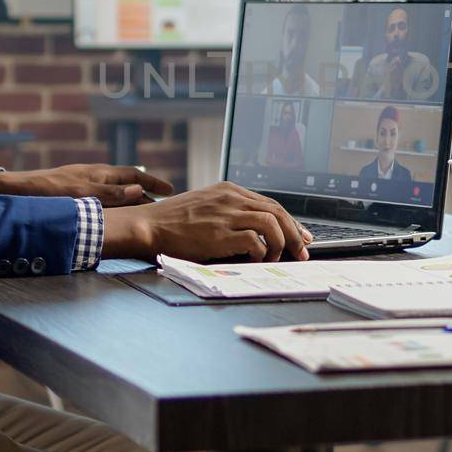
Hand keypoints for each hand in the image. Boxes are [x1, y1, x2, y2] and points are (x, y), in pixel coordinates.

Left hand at [0, 165, 174, 207]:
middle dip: (145, 195)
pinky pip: (102, 201)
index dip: (153, 183)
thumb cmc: (48, 192)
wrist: (16, 191)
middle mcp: (94, 177)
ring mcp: (84, 185)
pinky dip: (114, 208)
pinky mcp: (74, 194)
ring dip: (130, 203)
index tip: (171, 191)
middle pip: (127, 185)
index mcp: (100, 173)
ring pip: (115, 193)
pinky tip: (112, 219)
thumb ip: (110, 194)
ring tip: (142, 215)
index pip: (135, 175)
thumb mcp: (81, 193)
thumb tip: (139, 190)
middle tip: (162, 208)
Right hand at [101, 182, 313, 262]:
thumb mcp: (206, 205)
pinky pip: (256, 241)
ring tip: (278, 258)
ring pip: (272, 223)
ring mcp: (227, 214)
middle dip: (295, 233)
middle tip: (302, 250)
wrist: (149, 225)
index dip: (290, 221)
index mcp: (229, 190)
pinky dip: (262, 253)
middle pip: (277, 211)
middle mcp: (231, 198)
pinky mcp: (221, 232)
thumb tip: (257, 231)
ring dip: (281, 243)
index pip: (270, 203)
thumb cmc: (174, 222)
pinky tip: (258, 260)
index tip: (300, 235)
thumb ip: (230, 211)